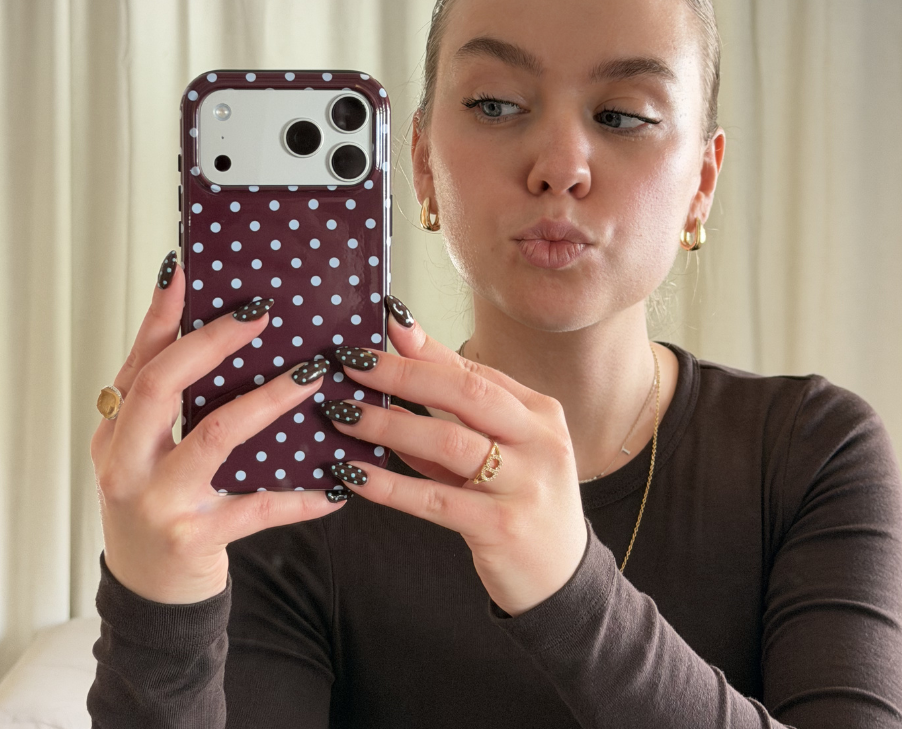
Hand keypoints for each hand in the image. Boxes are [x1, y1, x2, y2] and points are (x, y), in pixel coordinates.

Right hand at [90, 257, 346, 603]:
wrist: (149, 594)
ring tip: (312, 375)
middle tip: (261, 312)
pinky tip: (337, 484)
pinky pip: (259, 507)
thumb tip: (224, 334)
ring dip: (269, 400)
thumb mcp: (149, 450)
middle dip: (212, 342)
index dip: (163, 313)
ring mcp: (158, 500)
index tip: (188, 269)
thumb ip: (174, 401)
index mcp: (117, 429)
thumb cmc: (157, 505)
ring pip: (216, 435)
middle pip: (162, 385)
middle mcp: (127, 461)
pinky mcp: (195, 537)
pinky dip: (302, 495)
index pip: (139, 358)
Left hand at [321, 301, 588, 616]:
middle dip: (403, 373)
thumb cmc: (521, 503)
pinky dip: (389, 485)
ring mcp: (526, 483)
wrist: (560, 578)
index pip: (474, 371)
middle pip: (464, 393)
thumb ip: (453, 420)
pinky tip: (352, 475)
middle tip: (352, 361)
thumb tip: (392, 385)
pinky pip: (434, 500)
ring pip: (448, 442)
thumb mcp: (502, 453)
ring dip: (387, 425)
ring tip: (342, 414)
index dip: (425, 348)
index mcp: (540, 412)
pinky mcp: (503, 527)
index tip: (383, 324)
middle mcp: (540, 440)